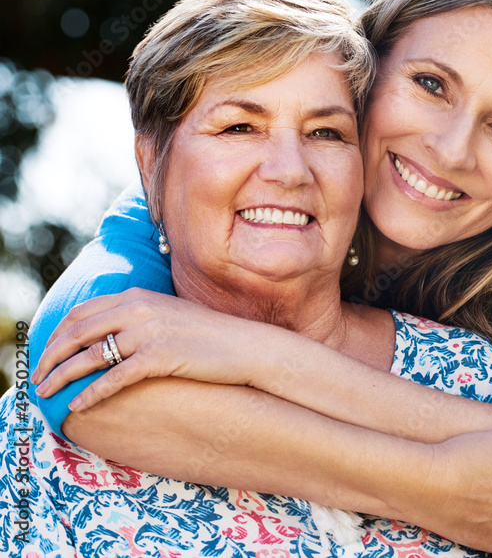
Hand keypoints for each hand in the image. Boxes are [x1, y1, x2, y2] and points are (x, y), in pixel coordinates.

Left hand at [33, 288, 277, 409]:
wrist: (246, 346)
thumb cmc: (211, 336)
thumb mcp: (170, 315)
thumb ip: (139, 316)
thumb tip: (112, 333)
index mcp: (138, 296)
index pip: (82, 311)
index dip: (57, 333)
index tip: (46, 352)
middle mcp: (138, 309)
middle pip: (77, 332)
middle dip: (50, 356)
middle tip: (36, 377)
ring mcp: (148, 332)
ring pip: (89, 356)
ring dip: (62, 376)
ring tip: (46, 394)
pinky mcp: (159, 356)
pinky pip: (113, 377)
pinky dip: (90, 393)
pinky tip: (78, 406)